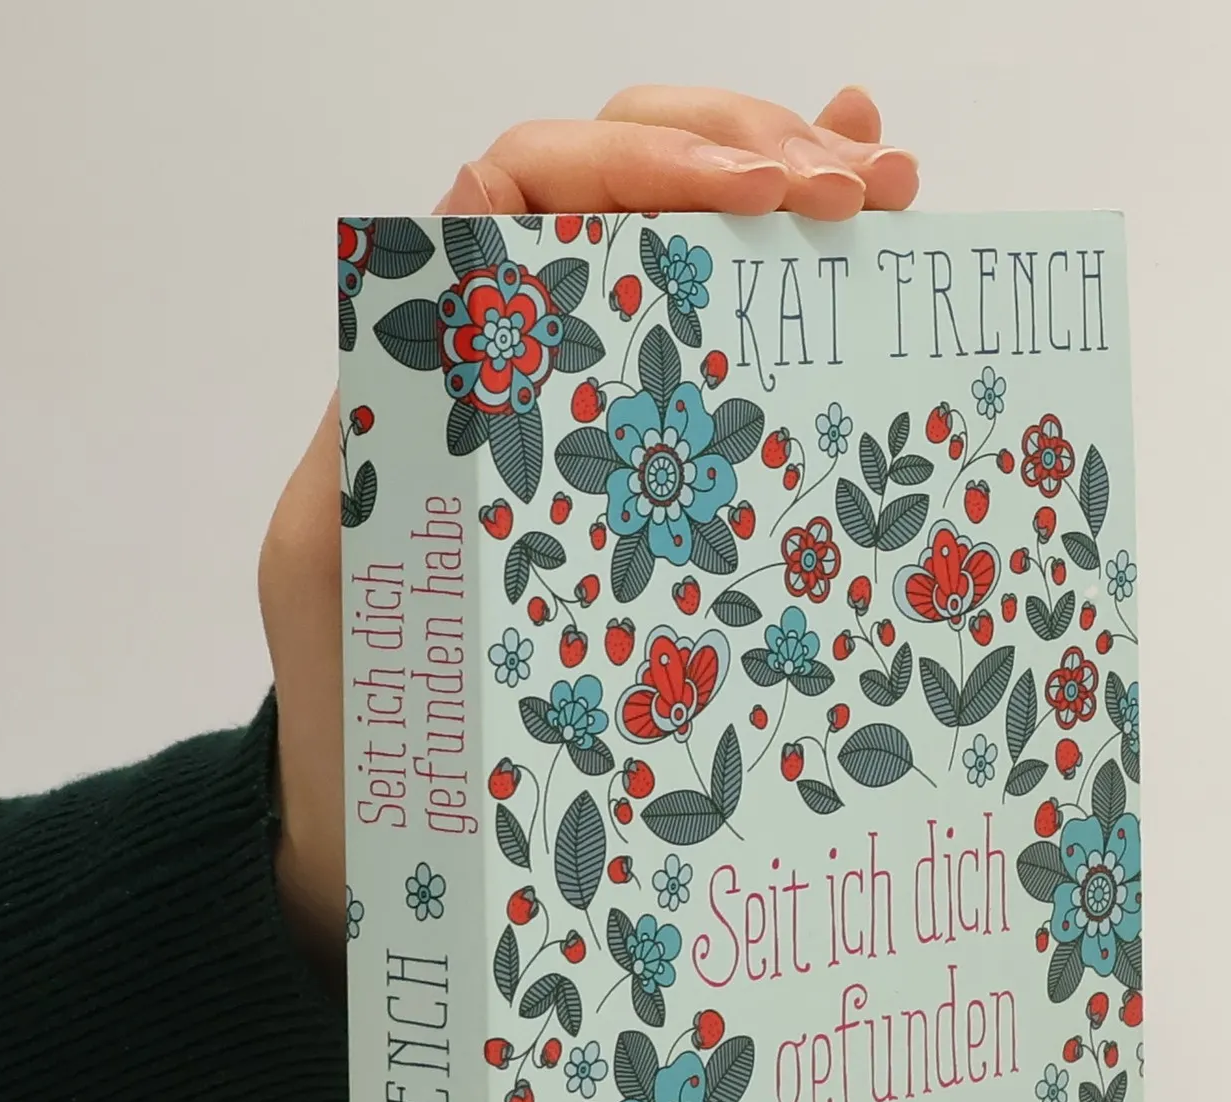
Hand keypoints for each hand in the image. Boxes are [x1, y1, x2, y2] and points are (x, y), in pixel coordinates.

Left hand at [260, 87, 917, 976]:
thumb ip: (377, 439)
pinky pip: (720, 346)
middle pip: (626, 176)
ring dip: (791, 186)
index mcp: (439, 360)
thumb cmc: (359, 711)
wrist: (389, 823)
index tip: (764, 196)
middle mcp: (519, 358)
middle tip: (858, 187)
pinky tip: (875, 219)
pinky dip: (792, 266)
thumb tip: (446, 306)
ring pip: (684, 241)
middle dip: (747, 149)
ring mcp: (593, 410)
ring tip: (891, 185)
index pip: (533, 181)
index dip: (646, 157)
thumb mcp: (338, 568)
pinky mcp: (649, 481)